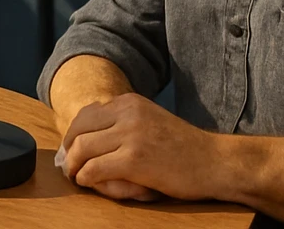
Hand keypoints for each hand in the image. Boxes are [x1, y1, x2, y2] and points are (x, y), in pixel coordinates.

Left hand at [61, 92, 218, 201]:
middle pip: (79, 130)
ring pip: (82, 149)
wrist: (215, 162)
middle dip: (69, 150)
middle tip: (68, 166)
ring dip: (74, 166)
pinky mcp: (134, 160)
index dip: (73, 134)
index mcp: (129, 102)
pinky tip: (87, 182)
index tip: (71, 149)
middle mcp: (127, 112)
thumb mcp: (149, 120)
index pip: (86, 115)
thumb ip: (121, 122)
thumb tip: (86, 134)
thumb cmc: (183, 148)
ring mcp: (130, 135)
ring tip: (76, 176)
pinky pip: (95, 168)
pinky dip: (85, 177)